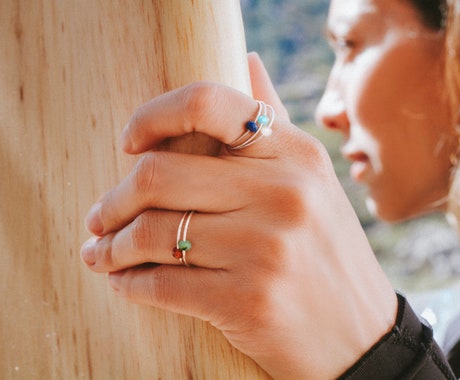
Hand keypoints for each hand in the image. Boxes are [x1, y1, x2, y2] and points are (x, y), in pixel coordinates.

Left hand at [80, 53, 396, 378]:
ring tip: (101, 254)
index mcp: (295, 154)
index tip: (128, 144)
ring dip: (111, 248)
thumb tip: (248, 61)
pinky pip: (162, 284)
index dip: (151, 115)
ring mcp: (267, 247)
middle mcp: (284, 193)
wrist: (362, 337)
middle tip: (98, 218)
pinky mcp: (249, 300)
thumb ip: (274, 122)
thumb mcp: (312, 182)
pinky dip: (130, 285)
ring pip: (152, 232)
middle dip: (112, 202)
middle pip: (158, 174)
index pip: (207, 103)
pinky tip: (124, 283)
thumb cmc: (326, 254)